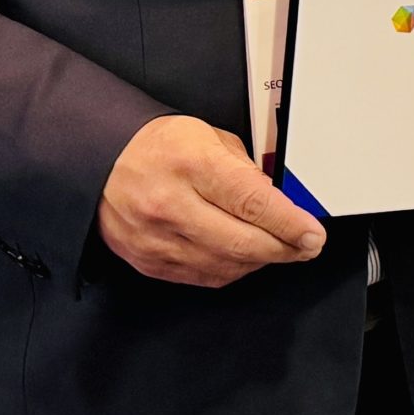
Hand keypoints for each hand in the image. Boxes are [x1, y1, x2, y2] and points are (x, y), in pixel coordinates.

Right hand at [97, 115, 326, 286]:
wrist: (101, 161)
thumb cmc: (157, 146)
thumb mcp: (210, 137)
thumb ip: (246, 170)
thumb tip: (278, 202)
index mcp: (193, 164)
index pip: (253, 202)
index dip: (290, 223)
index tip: (313, 234)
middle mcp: (172, 204)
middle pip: (243, 242)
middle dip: (285, 248)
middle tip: (306, 246)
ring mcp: (157, 238)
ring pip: (225, 265)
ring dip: (261, 261)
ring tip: (279, 249)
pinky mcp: (148, 261)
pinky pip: (202, 277)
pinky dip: (232, 271)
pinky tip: (245, 259)